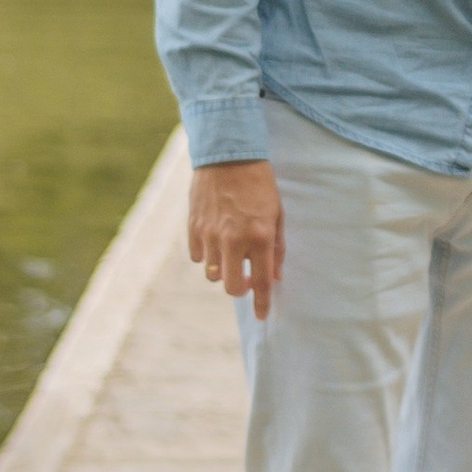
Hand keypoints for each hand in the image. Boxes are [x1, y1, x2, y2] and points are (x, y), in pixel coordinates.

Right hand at [188, 161, 284, 320]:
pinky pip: (199, 257)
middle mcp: (234, 241)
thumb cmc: (259, 184)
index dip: (261, 303)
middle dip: (239, 288)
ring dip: (223, 267)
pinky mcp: (194, 228)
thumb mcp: (277, 213)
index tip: (262, 316)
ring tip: (230, 246)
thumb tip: (275, 276)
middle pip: (231, 288)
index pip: (261, 282)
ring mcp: (211, 235)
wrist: (228, 156)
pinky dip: (207, 253)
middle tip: (244, 276)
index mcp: (259, 237)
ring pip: (213, 274)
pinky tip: (215, 236)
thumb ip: (277, 248)